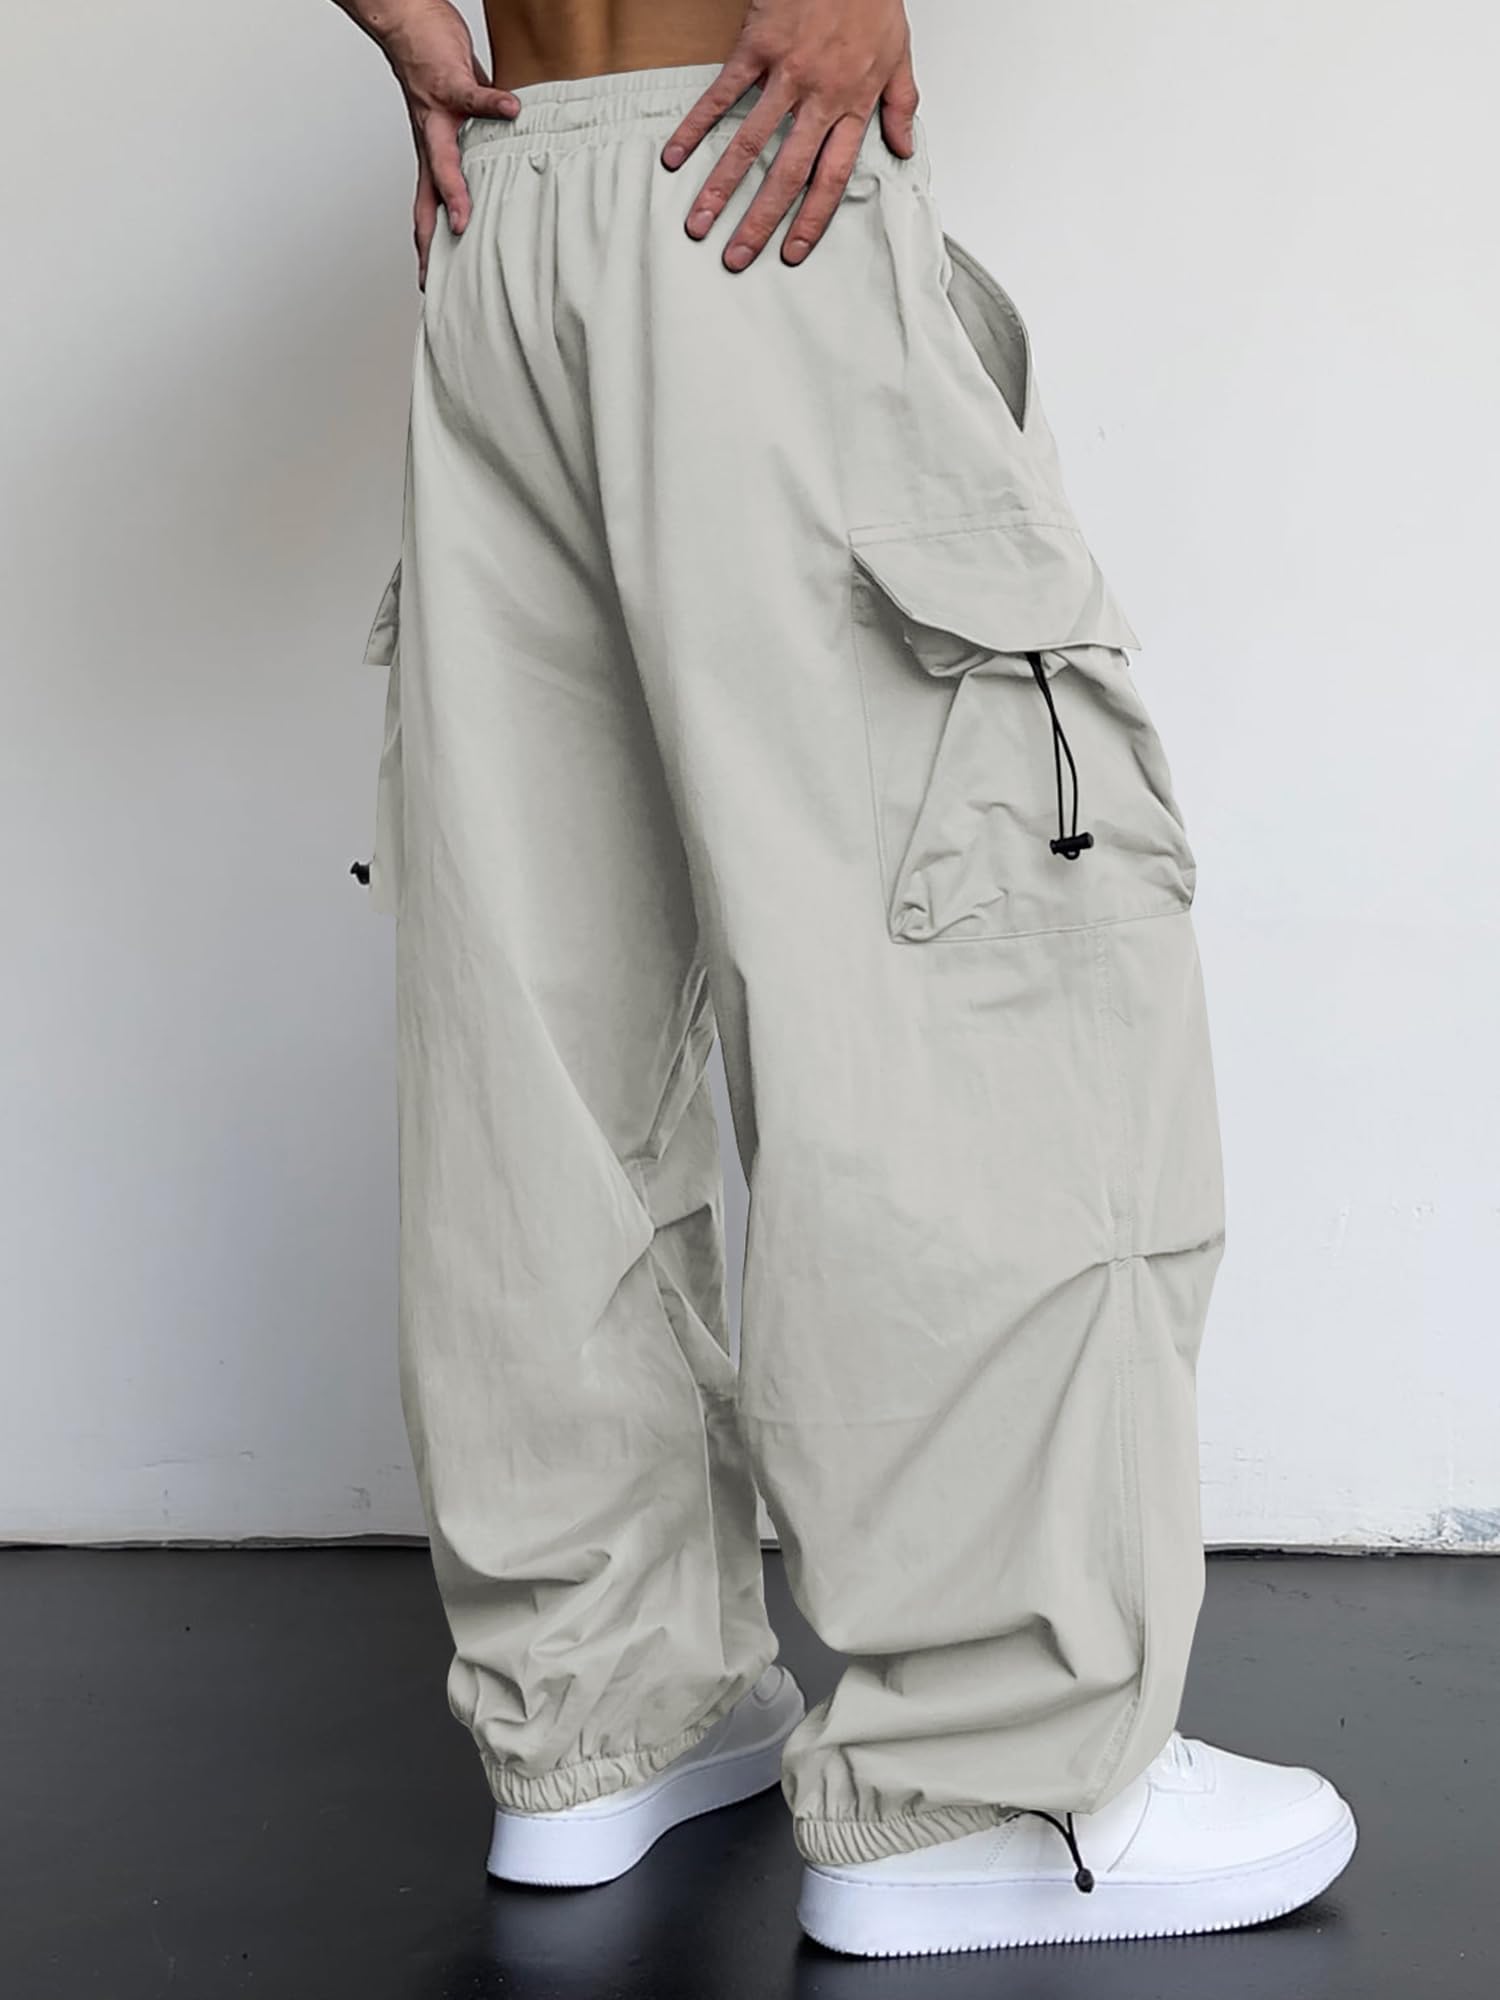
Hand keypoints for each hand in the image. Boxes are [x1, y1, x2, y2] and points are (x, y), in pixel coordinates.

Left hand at [337, 1, 518, 285]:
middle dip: (432, 241)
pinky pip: (474, 97)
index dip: (426, 249)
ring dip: (452, 191)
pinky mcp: (450, 82)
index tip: (430, 285)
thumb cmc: (434, 70)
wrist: (410, 24)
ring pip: (441, 159)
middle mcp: (429, 142)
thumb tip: (499, 173)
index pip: (424, 210)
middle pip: (426, 200)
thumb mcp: (454, 121)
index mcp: (430, 156)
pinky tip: (512, 110)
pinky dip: (493, 104)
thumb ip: (473, 149)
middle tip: (436, 276)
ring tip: (463, 219)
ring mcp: (437, 115)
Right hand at [660, 0, 917, 271]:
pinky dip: (697, 125)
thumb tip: (905, 149)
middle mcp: (819, 99)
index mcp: (853, 106)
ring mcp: (786, 74)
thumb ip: (901, 105)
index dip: (811, 221)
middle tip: (735, 257)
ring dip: (721, 188)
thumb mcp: (900, 53)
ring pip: (750, 144)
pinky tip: (675, 155)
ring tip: (698, 223)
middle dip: (759, 222)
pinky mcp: (757, 46)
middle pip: (787, 175)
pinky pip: (723, 93)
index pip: (832, 179)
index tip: (790, 253)